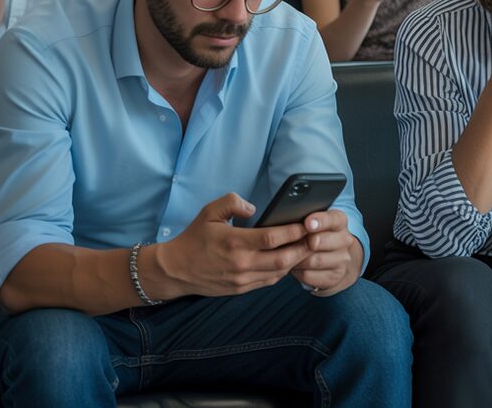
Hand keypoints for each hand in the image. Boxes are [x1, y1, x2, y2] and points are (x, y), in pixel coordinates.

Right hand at [151, 193, 310, 298]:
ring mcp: (242, 279)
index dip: (293, 231)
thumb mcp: (209, 212)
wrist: (175, 270)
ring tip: (307, 249)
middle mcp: (241, 263)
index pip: (273, 238)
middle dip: (303, 248)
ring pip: (279, 272)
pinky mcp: (242, 289)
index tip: (306, 224)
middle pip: (283, 259)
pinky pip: (269, 281)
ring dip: (296, 261)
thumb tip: (254, 208)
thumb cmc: (194, 238)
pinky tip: (289, 260)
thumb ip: (232, 203)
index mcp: (235, 243)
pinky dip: (282, 271)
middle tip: (316, 238)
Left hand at [289, 209, 359, 294]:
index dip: (319, 221)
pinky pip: (308, 275)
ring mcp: (342, 260)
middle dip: (302, 243)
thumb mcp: (317, 223)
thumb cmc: (319, 235)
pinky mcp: (334, 277)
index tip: (307, 224)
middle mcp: (345, 240)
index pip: (332, 219)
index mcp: (339, 221)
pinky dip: (297, 272)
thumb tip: (287, 224)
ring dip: (295, 259)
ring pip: (312, 261)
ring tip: (286, 254)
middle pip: (319, 241)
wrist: (338, 259)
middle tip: (288, 243)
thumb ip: (305, 220)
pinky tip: (294, 266)